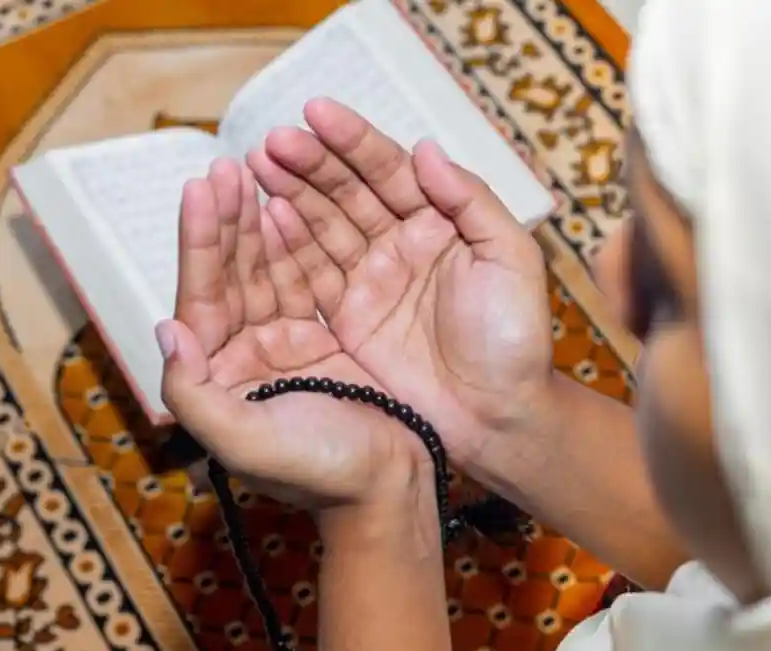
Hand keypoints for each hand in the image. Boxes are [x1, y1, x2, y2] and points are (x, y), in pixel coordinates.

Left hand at [156, 159, 428, 513]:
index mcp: (218, 379)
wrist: (389, 489)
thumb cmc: (319, 473)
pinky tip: (289, 208)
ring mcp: (284, 345)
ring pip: (265, 271)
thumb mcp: (244, 442)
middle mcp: (244, 356)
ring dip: (258, 223)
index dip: (199, 243)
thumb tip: (164, 330)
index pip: (201, 298)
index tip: (200, 188)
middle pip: (229, 275)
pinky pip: (303, 281)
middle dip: (226, 220)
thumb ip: (192, 393)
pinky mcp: (322, 340)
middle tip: (227, 165)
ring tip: (254, 170)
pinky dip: (297, 245)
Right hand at [245, 99, 556, 476]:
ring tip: (256, 164)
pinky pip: (312, 275)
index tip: (316, 111)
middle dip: (310, 163)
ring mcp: (372, 281)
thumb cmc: (515, 340)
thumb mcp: (510, 259)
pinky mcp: (349, 320)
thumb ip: (471, 200)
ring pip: (323, 227)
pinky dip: (286, 247)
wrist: (499, 417)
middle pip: (348, 192)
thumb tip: (424, 149)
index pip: (390, 170)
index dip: (354, 141)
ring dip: (290, 195)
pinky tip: (263, 216)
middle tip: (273, 141)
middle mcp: (401, 245)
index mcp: (441, 222)